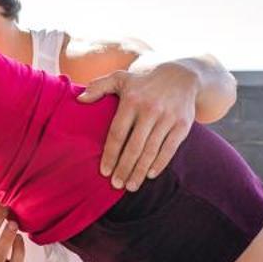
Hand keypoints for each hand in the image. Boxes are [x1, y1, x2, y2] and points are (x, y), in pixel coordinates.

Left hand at [78, 62, 197, 189]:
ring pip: (151, 151)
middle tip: (116, 184)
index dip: (110, 154)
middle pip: (134, 146)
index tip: (104, 171)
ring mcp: (167, 118)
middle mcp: (150, 110)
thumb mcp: (121, 79)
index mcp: (132, 101)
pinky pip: (170, 149)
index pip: (118, 133)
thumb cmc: (144, 83)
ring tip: (131, 186)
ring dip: (140, 171)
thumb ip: (99, 87)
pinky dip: (160, 163)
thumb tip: (79, 100)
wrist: (181, 75)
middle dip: (124, 168)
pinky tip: (150, 175)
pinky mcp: (182, 125)